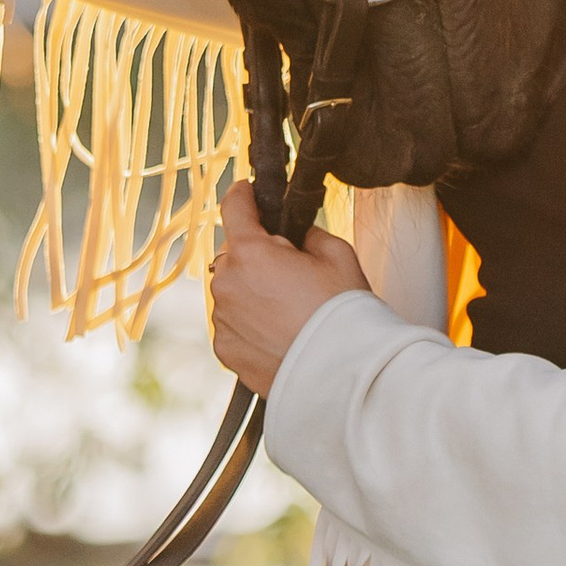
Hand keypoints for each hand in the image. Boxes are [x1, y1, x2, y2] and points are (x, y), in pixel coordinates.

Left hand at [209, 183, 368, 394]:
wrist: (342, 375)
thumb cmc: (342, 313)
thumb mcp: (336, 254)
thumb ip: (308, 234)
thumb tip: (296, 235)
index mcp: (250, 253)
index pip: (235, 208)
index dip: (244, 194)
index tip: (249, 191)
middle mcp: (226, 285)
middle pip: (234, 254)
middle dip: (257, 254)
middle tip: (292, 269)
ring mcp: (223, 321)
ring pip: (232, 290)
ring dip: (251, 290)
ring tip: (290, 309)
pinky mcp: (226, 351)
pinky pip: (232, 324)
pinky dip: (249, 322)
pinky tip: (280, 332)